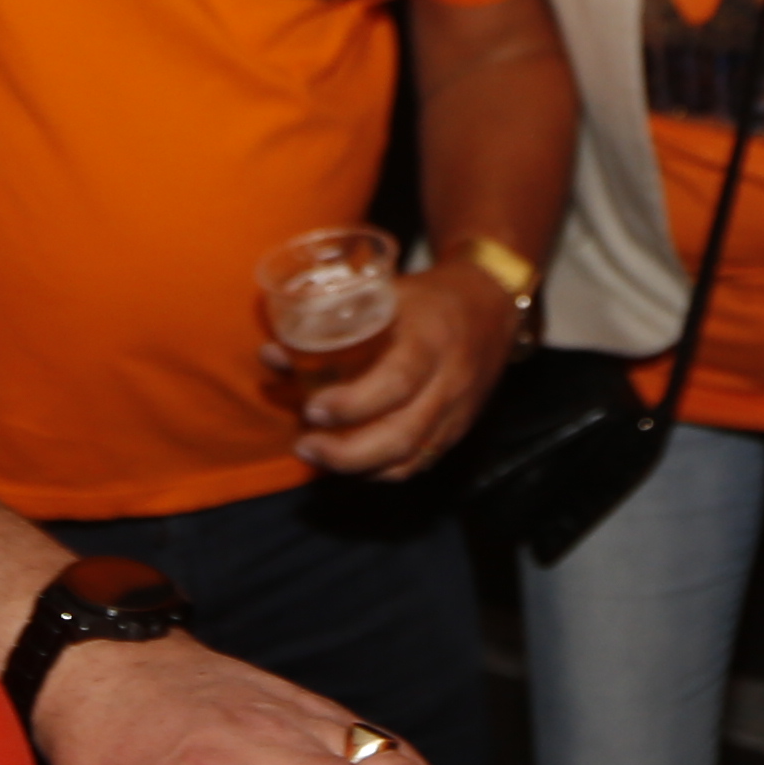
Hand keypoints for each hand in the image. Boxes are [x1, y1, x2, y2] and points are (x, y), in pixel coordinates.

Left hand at [281, 259, 515, 477]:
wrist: (492, 305)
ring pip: (412, 458)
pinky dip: (382, 470)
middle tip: (306, 445)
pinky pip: (421, 463)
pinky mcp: (458, 429)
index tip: (313, 410)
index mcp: (432, 338)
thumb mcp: (385, 294)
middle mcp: (450, 381)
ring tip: (318, 457)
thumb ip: (330, 325)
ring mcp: (458, 411)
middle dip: (348, 452)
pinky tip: (352, 464)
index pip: (397, 381)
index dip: (353, 404)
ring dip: (360, 467)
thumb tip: (271, 355)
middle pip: (404, 434)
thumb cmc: (427, 297)